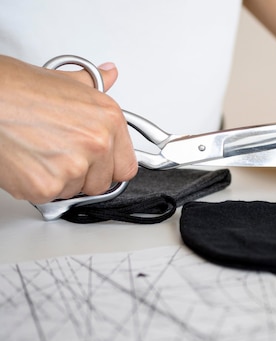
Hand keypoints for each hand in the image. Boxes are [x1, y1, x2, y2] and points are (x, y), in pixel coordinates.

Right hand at [0, 55, 136, 203]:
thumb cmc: (15, 87)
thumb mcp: (65, 81)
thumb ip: (93, 84)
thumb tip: (109, 73)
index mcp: (109, 119)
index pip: (126, 165)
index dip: (108, 166)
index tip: (98, 163)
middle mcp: (97, 144)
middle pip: (102, 183)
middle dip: (83, 174)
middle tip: (59, 153)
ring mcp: (74, 167)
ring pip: (74, 190)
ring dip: (58, 179)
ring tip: (38, 150)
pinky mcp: (47, 186)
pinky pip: (49, 197)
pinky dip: (35, 185)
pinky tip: (26, 160)